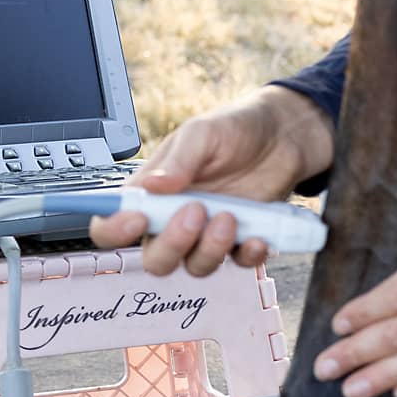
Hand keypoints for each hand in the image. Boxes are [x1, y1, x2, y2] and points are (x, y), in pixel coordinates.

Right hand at [89, 85, 333, 276]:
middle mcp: (174, 219)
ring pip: (194, 266)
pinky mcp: (239, 241)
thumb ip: (178, 160)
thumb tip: (151, 185)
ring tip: (230, 217)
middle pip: (154, 258)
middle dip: (171, 245)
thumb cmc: (233, 129)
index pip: (112, 224)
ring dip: (210, 250)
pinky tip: (257, 236)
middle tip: (196, 213)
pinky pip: (236, 264)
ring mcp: (206, 233)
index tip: (137, 219)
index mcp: (152, 193)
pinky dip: (246, 255)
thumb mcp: (202, 133)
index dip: (114, 230)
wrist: (283, 135)